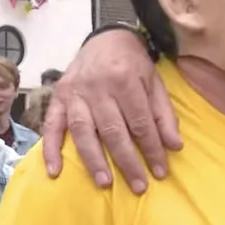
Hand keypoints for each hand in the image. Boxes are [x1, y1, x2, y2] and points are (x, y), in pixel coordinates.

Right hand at [42, 28, 179, 192]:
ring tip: (104, 183)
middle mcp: (97, 87)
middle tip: (138, 186)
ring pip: (82, 131)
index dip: (151, 149)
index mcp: (125, 81)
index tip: (161, 171)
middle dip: (127, 161)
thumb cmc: (134, 64)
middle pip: (112, 131)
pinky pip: (51, 125)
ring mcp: (74, 93)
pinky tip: (55, 170)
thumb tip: (175, 147)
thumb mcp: (155, 83)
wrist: (106, 38)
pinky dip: (50, 148)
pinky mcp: (57, 97)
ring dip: (93, 160)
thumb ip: (164, 115)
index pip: (140, 123)